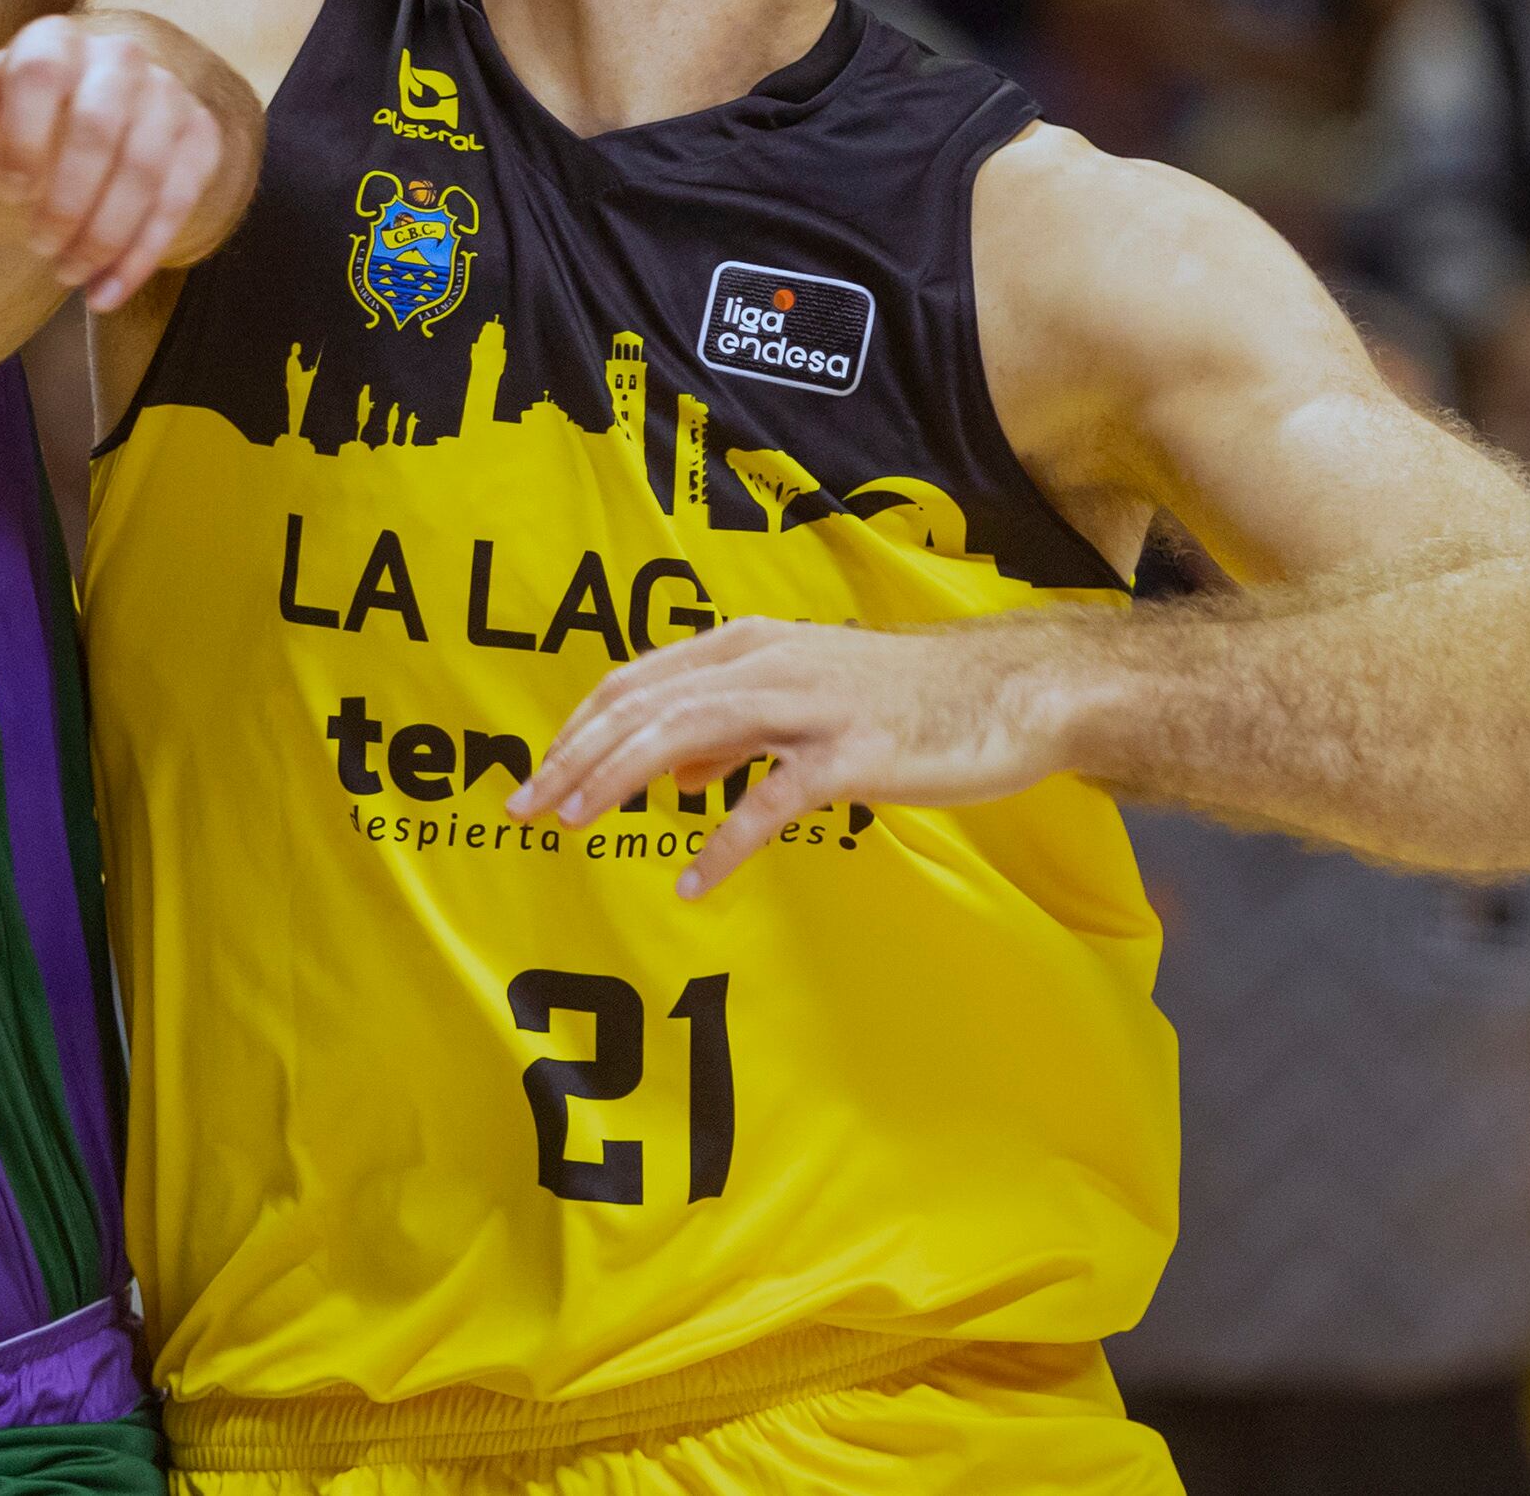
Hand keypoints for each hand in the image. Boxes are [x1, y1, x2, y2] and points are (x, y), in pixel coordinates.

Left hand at [0, 15, 234, 309]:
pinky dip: (143, 253)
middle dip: (69, 197)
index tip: (9, 188)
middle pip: (100, 124)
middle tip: (40, 245)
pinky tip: (107, 292)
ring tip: (68, 273)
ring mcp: (166, 96)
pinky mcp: (198, 137)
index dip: (25, 131)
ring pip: (146, 166)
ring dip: (106, 232)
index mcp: (52, 41)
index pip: (42, 70)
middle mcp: (118, 57)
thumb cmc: (15, 130)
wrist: (91, 138)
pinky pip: (181, 196)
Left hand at [508, 621, 1071, 897]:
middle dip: (575, 758)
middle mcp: (765, 666)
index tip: (535, 777)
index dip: (577, 729)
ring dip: (620, 780)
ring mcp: (808, 707)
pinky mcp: (851, 756)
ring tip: (574, 825)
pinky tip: (693, 881)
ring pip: (688, 735)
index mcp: (746, 647)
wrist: (1004, 693)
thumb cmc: (898, 700)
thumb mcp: (801, 698)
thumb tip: (674, 774)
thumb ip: (733, 729)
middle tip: (525, 810)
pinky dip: (724, 841)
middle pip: (644, 708)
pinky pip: (771, 801)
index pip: (634, 682)